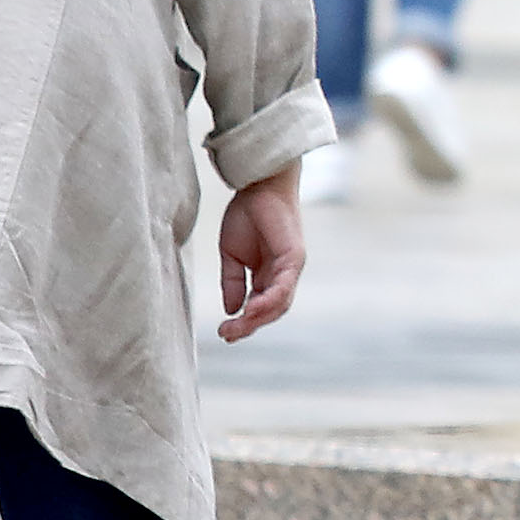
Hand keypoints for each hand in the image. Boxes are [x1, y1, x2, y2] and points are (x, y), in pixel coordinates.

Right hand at [217, 164, 306, 342]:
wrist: (258, 185)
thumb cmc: (247, 214)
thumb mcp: (231, 254)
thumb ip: (233, 282)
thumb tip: (231, 310)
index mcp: (269, 275)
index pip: (260, 307)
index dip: (244, 322)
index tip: (224, 332)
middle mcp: (283, 275)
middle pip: (272, 311)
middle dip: (249, 326)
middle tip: (227, 335)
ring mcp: (292, 267)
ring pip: (280, 303)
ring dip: (259, 318)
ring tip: (237, 327)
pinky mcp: (295, 257)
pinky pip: (284, 286)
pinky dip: (270, 300)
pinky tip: (253, 309)